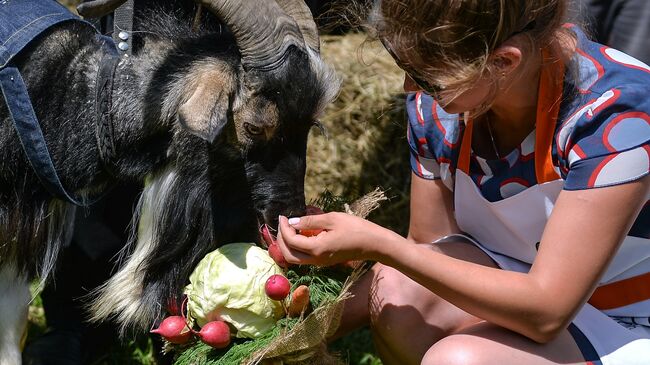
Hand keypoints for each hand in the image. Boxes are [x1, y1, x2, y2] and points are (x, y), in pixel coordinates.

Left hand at [276, 212, 400, 265]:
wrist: (374, 244)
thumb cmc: (356, 228)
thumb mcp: (332, 219)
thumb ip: (310, 221)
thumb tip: (292, 222)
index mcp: (317, 249)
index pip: (291, 241)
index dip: (283, 228)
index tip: (283, 215)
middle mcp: (316, 259)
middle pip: (288, 255)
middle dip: (280, 239)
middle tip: (282, 223)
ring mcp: (320, 262)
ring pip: (294, 258)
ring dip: (287, 245)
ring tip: (289, 227)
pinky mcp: (324, 261)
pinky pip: (304, 257)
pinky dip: (297, 247)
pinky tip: (300, 233)